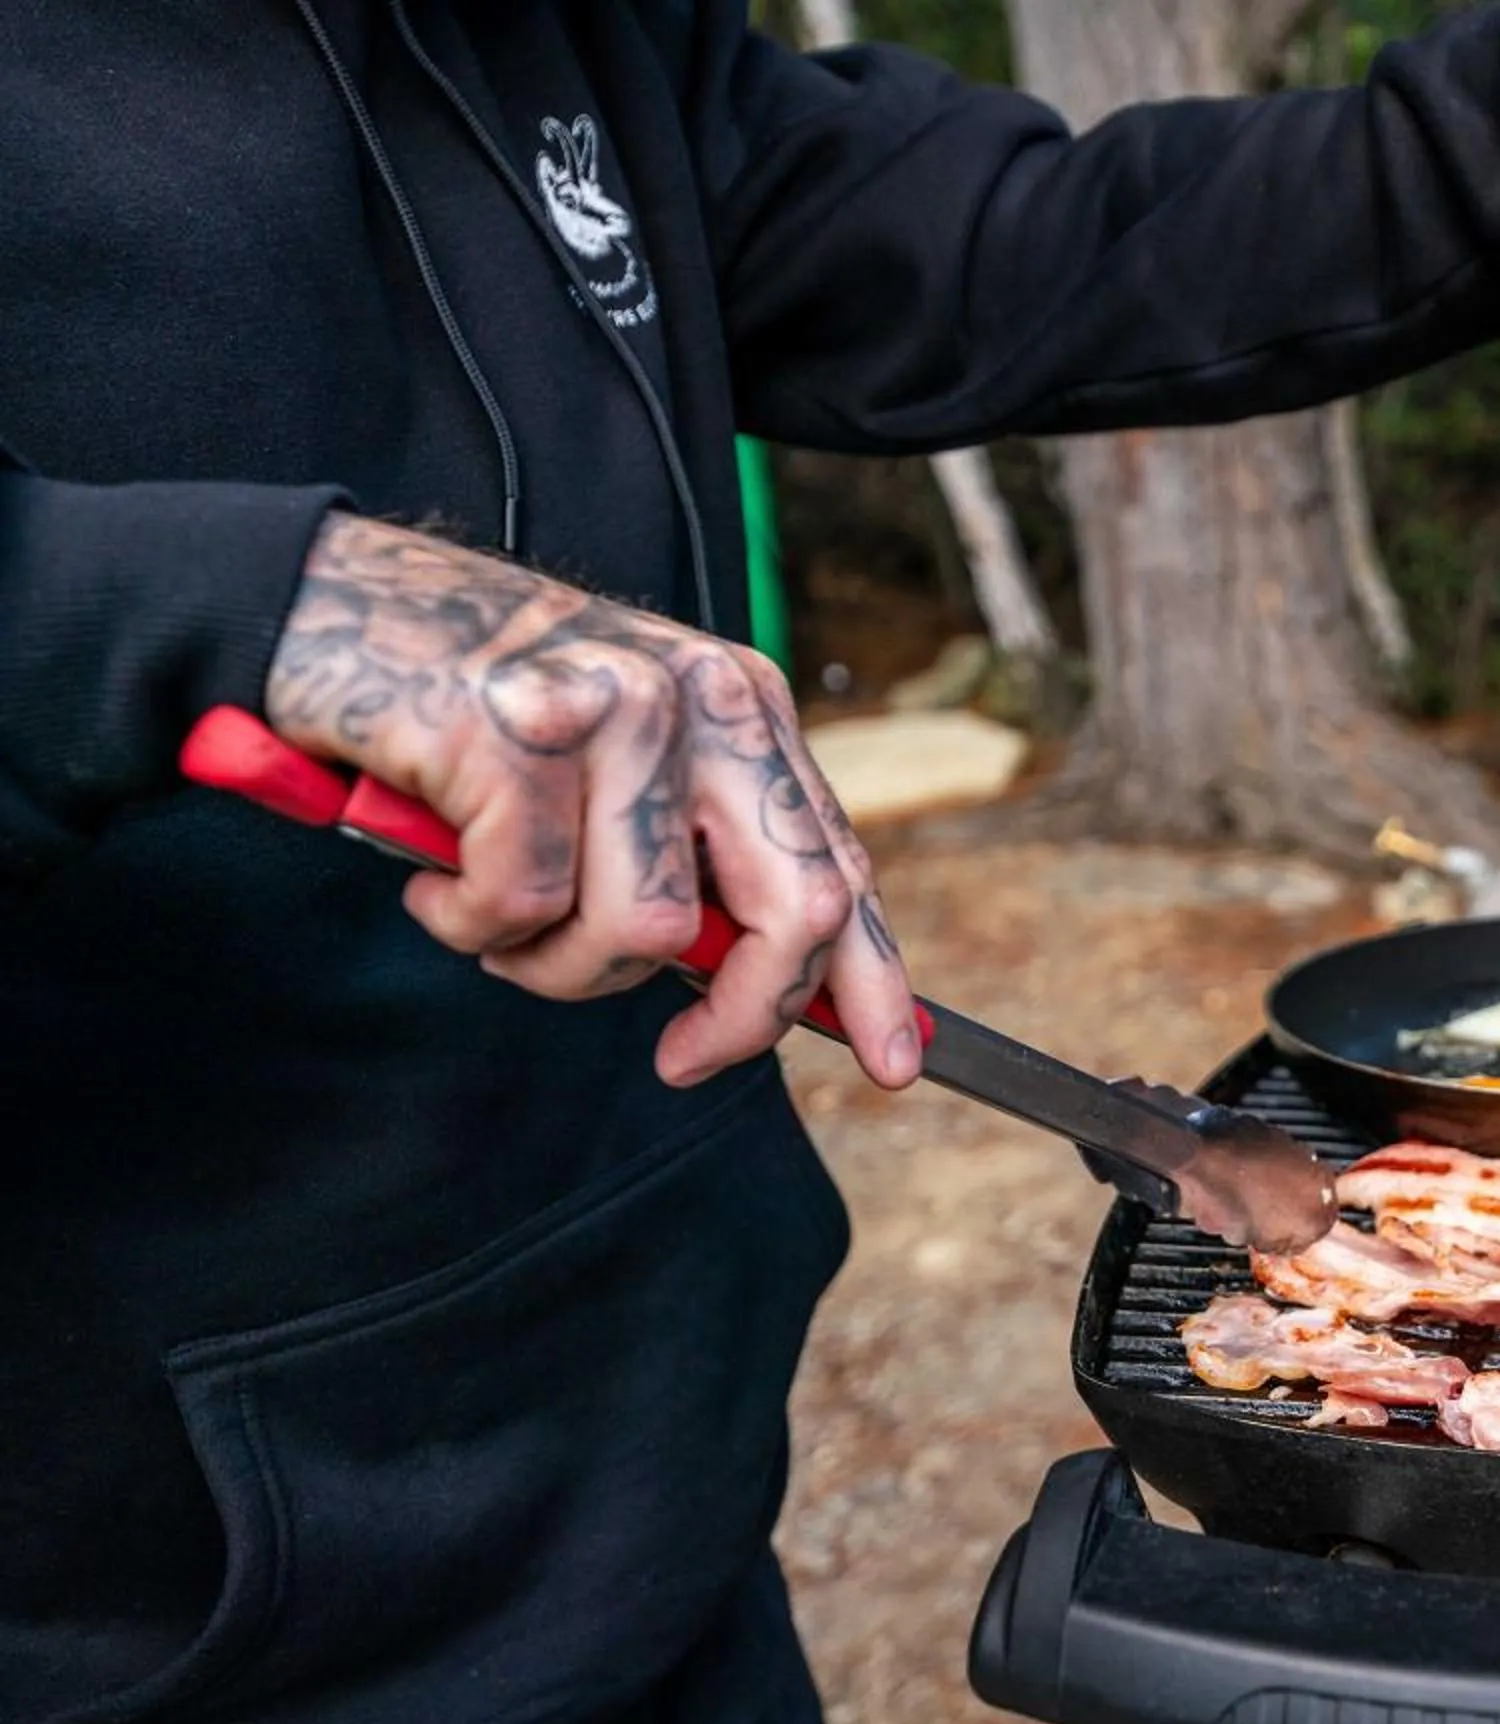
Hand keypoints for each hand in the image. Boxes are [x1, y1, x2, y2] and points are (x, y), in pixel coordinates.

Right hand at [263, 513, 920, 1091]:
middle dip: (744, 1016)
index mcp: (747, 706)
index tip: (894, 1061)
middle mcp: (705, 696)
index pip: (841, 865)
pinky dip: (468, 923)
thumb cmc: (476, 711)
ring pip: (642, 933)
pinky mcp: (520, 734)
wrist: (326, 607)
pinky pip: (523, 907)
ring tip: (491, 912)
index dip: (872, 980)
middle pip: (792, 909)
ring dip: (555, 964)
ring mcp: (618, 708)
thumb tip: (780, 991)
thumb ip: (702, 859)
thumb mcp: (624, 771)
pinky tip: (433, 876)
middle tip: (683, 1060)